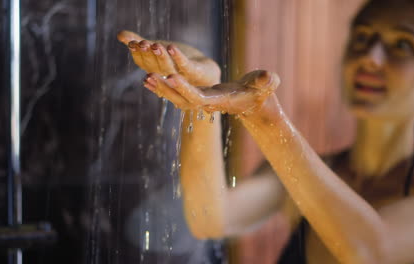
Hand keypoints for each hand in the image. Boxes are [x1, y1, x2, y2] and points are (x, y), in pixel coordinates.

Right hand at [117, 30, 220, 86]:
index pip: (142, 62)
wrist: (207, 75)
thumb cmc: (180, 63)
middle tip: (142, 44)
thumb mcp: (159, 51)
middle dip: (147, 55)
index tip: (132, 43)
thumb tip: (119, 34)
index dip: (137, 53)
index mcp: (156, 71)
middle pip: (153, 66)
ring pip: (168, 68)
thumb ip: (140, 43)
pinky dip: (178, 57)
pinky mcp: (196, 73)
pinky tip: (172, 47)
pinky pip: (185, 66)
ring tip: (156, 45)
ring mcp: (181, 77)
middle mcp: (166, 76)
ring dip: (161, 57)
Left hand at [143, 70, 279, 115]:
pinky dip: (165, 88)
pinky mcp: (199, 97)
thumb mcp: (268, 85)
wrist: (255, 104)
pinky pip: (178, 95)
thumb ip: (267, 81)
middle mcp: (209, 103)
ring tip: (146, 77)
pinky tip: (151, 80)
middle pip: (183, 100)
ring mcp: (203, 102)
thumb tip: (267, 77)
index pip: (200, 97)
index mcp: (221, 100)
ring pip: (178, 99)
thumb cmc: (262, 92)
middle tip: (150, 76)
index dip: (185, 88)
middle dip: (167, 89)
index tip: (171, 76)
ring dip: (162, 89)